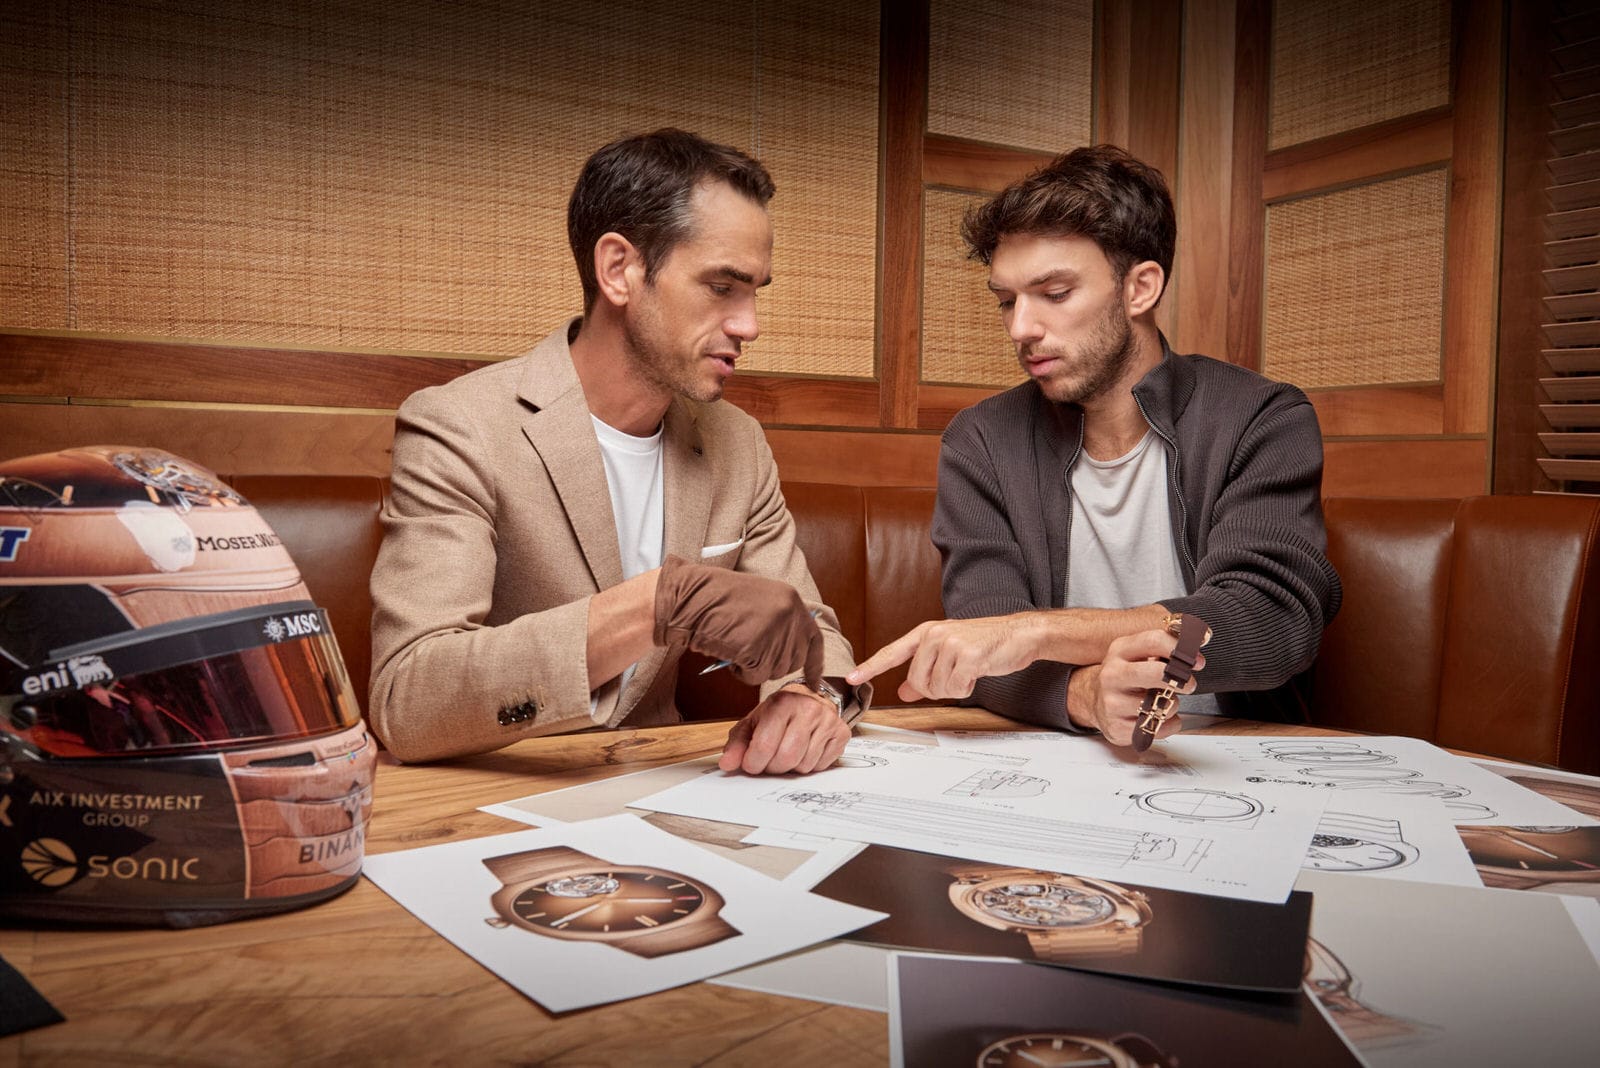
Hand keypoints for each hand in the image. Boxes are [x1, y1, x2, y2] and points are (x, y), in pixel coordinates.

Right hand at [653, 555, 822, 688]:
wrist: (690, 598)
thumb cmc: (716, 600)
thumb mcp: (760, 601)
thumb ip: (781, 621)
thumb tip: (792, 652)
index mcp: (792, 600)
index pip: (814, 639)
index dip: (815, 665)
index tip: (815, 683)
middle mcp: (790, 615)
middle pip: (794, 661)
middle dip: (773, 665)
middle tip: (750, 653)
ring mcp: (775, 632)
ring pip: (775, 671)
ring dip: (754, 668)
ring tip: (736, 647)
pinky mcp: (757, 649)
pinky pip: (756, 677)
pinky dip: (742, 674)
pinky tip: (730, 656)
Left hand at [719, 685, 849, 773]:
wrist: (809, 698)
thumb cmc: (778, 714)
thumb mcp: (753, 723)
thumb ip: (737, 744)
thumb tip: (728, 764)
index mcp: (782, 703)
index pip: (765, 745)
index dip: (753, 762)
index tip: (750, 764)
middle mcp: (808, 709)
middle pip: (786, 758)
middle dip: (772, 767)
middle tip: (769, 761)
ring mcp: (828, 721)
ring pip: (804, 765)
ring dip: (791, 768)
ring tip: (787, 752)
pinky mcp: (841, 733)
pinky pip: (820, 766)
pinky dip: (808, 765)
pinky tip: (804, 752)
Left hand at [845, 615, 1040, 701]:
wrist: (1019, 634)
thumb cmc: (986, 643)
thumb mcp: (951, 653)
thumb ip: (925, 670)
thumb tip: (904, 691)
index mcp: (927, 632)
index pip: (892, 652)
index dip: (871, 667)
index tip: (852, 679)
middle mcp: (934, 635)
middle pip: (917, 681)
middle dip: (935, 689)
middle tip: (955, 677)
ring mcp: (950, 643)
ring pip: (935, 688)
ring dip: (953, 688)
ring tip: (968, 671)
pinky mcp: (967, 656)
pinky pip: (955, 689)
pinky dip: (966, 688)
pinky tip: (977, 673)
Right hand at [1068, 627, 1205, 746]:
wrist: (1094, 700)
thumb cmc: (1124, 676)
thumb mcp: (1136, 654)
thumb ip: (1164, 649)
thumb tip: (1196, 649)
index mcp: (1120, 651)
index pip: (1154, 641)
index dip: (1181, 650)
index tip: (1196, 661)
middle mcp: (1113, 675)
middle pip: (1156, 673)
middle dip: (1180, 680)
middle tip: (1189, 684)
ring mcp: (1113, 703)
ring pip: (1161, 706)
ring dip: (1172, 706)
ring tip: (1163, 702)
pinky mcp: (1118, 727)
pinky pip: (1159, 729)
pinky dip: (1167, 725)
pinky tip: (1158, 718)